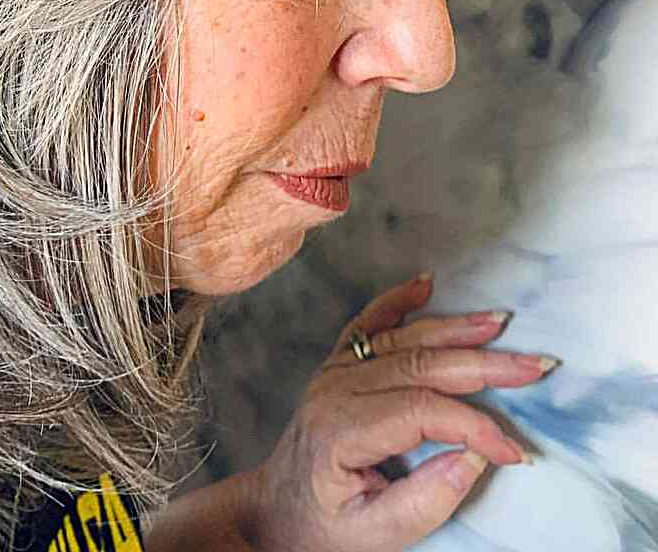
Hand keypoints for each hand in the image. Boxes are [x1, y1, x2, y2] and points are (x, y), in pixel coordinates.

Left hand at [235, 272, 553, 551]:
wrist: (276, 510)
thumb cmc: (322, 527)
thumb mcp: (372, 533)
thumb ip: (425, 500)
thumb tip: (475, 456)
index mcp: (341, 429)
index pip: (419, 411)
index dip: (473, 425)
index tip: (516, 451)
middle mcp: (335, 389)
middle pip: (419, 365)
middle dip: (482, 364)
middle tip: (535, 366)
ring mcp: (335, 372)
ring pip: (402, 340)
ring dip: (455, 329)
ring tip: (501, 321)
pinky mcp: (338, 365)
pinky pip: (368, 325)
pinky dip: (397, 301)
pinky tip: (425, 284)